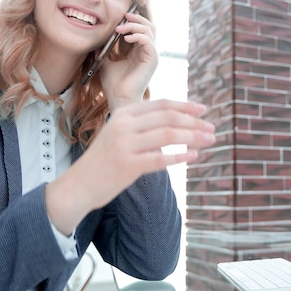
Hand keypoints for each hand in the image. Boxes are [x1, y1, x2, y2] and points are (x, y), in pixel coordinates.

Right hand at [45, 99, 215, 234]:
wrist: (78, 185)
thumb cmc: (103, 161)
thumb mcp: (118, 134)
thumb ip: (141, 125)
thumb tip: (174, 121)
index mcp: (123, 114)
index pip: (161, 105)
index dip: (185, 106)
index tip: (203, 110)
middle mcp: (123, 125)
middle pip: (167, 118)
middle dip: (194, 122)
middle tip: (212, 129)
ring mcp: (125, 145)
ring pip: (167, 135)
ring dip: (192, 137)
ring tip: (209, 140)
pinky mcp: (127, 166)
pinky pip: (160, 159)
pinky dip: (180, 156)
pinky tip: (194, 156)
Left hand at [99, 11, 157, 109]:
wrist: (118, 98)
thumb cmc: (113, 83)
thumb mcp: (106, 61)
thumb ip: (105, 49)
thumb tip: (96, 38)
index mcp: (139, 50)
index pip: (142, 28)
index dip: (132, 20)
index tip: (120, 17)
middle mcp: (147, 51)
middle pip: (149, 26)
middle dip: (136, 18)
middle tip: (123, 16)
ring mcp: (151, 55)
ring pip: (150, 30)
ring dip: (134, 25)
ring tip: (120, 29)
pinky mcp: (152, 60)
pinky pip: (148, 41)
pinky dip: (137, 36)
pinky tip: (126, 38)